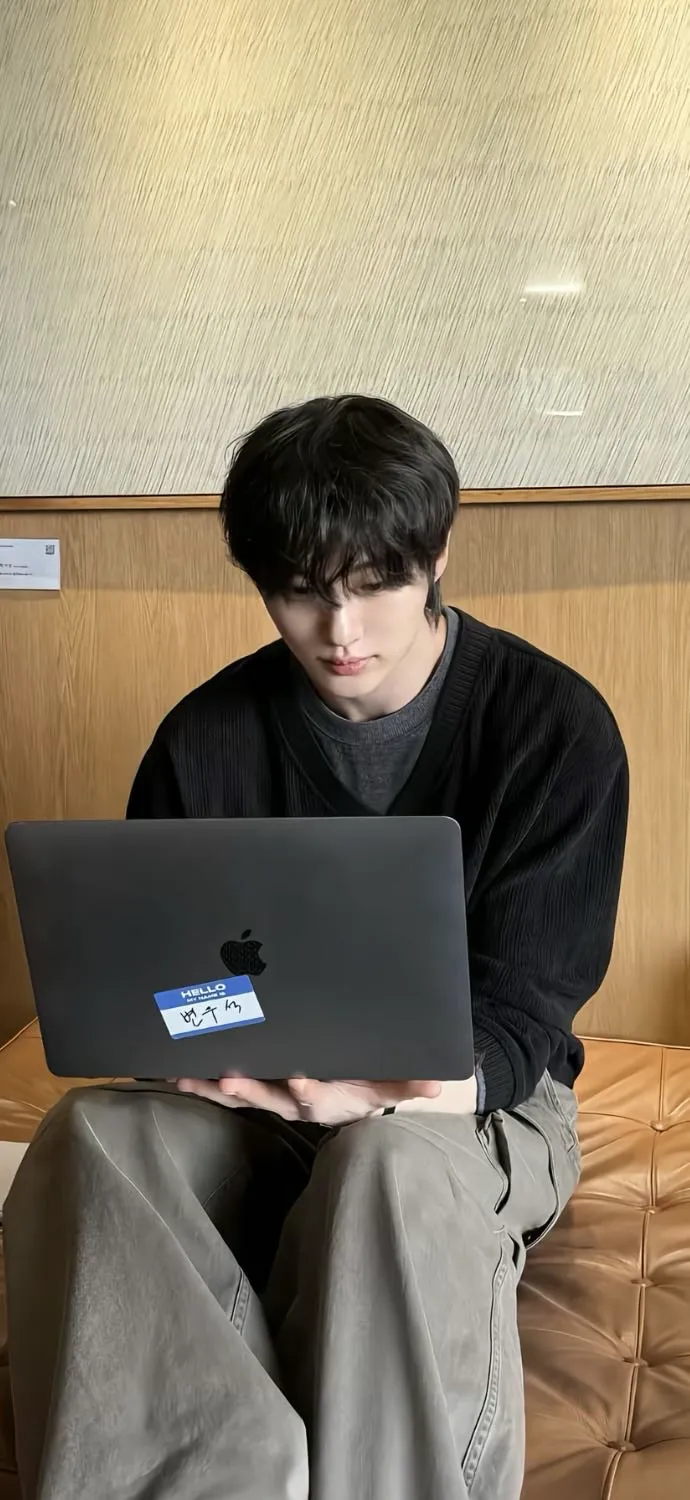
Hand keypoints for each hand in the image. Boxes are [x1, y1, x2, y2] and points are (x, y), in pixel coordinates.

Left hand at [175, 1075, 443, 1125]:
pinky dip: (203, 1080)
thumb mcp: (393, 1085)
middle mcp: (292, 1100)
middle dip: (246, 1087)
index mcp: (325, 1097)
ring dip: (210, 1085)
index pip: (314, 1096)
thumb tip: (437, 1084)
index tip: (300, 1082)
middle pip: (266, 1096)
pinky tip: (178, 1070)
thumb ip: (412, 1083)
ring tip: (183, 1074)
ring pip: (238, 1092)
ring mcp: (271, 1095)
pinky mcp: (256, 1086)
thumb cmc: (370, 1085)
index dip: (306, 1090)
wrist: (351, 1098)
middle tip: (224, 1078)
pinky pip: (225, 1085)